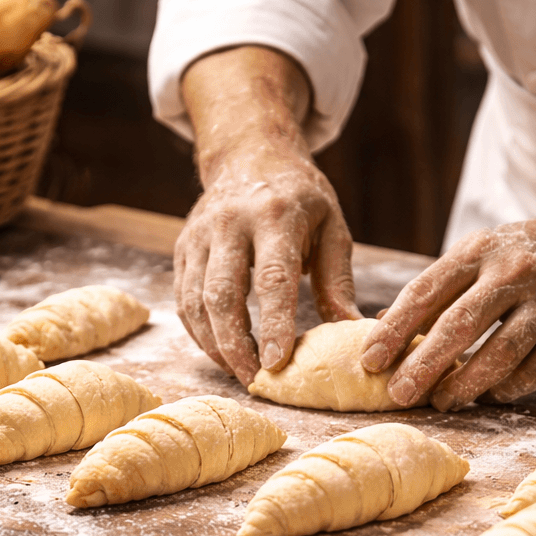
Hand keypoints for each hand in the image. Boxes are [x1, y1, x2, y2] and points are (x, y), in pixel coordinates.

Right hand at [176, 46, 359, 383]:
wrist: (250, 155)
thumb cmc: (300, 198)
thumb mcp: (331, 227)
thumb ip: (338, 280)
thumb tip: (352, 332)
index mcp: (275, 215)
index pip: (271, 278)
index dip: (274, 324)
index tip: (278, 364)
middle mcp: (229, 223)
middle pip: (222, 294)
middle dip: (235, 345)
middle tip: (255, 381)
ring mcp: (199, 235)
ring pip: (195, 301)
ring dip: (215, 344)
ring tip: (239, 373)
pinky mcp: (183, 248)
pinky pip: (183, 299)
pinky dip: (199, 332)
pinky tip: (220, 351)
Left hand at [361, 211, 535, 408]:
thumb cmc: (531, 255)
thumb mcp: (483, 253)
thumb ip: (438, 288)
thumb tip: (383, 325)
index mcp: (481, 250)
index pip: (426, 292)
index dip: (394, 331)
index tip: (369, 362)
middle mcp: (515, 273)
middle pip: (458, 326)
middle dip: (423, 365)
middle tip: (398, 394)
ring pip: (497, 355)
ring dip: (463, 385)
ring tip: (440, 402)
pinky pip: (531, 373)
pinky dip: (504, 389)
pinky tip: (488, 395)